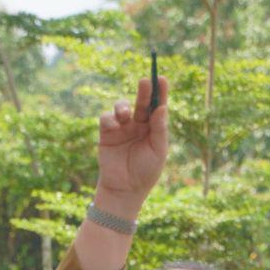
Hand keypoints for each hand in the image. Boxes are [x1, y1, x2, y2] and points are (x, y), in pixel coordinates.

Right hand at [94, 75, 168, 214]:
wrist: (124, 190)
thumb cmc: (145, 172)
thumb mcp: (158, 151)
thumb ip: (159, 129)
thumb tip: (162, 107)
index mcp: (154, 128)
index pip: (158, 106)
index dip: (160, 92)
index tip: (161, 79)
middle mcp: (139, 125)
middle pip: (142, 102)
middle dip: (144, 91)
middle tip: (145, 80)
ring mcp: (122, 128)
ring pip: (122, 107)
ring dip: (122, 106)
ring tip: (125, 114)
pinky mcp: (107, 134)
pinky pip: (106, 119)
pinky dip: (109, 118)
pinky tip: (113, 125)